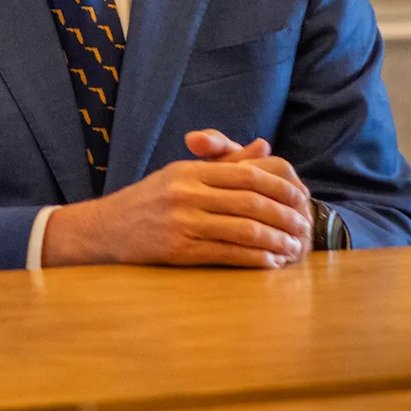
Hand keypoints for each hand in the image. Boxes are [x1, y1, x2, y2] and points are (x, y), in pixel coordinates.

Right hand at [40, 132, 310, 268]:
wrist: (105, 229)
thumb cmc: (148, 201)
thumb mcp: (182, 174)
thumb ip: (224, 162)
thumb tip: (264, 146)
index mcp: (189, 171)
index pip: (246, 174)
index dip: (280, 186)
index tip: (302, 197)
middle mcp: (186, 193)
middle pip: (250, 202)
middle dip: (284, 216)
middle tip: (304, 227)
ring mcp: (181, 222)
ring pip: (242, 230)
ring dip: (274, 241)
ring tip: (293, 248)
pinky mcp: (178, 250)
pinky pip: (226, 254)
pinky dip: (253, 260)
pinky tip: (269, 263)